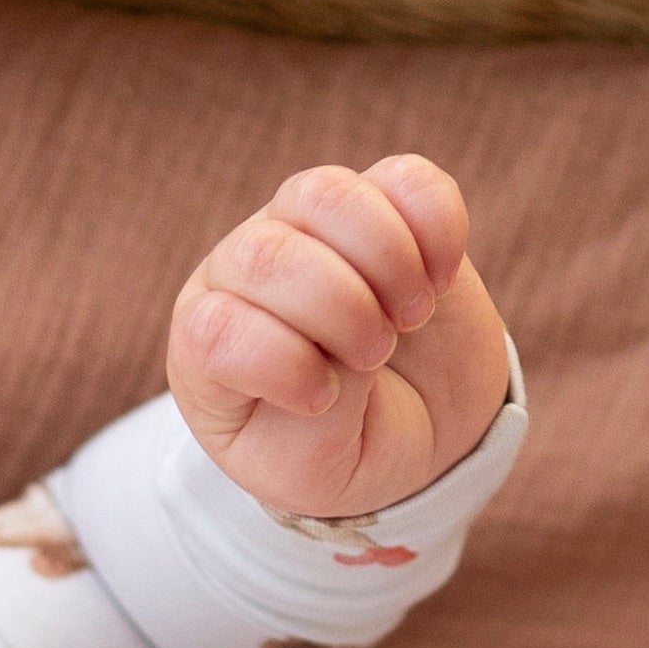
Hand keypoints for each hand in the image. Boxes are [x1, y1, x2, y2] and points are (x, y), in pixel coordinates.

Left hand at [166, 155, 508, 522]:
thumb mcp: (317, 468)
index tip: (324, 400)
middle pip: (270, 253)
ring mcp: (311, 228)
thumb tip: (355, 327)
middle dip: (342, 311)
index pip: (215, 329)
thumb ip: (319, 413)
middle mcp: (244, 271)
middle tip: (379, 353)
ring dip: (388, 261)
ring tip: (413, 315)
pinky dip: (438, 228)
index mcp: (207, 345)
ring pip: (328, 195)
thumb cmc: (346, 453)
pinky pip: (406, 179)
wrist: (416, 429)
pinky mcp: (384, 206)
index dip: (280, 363)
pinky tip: (441, 281)